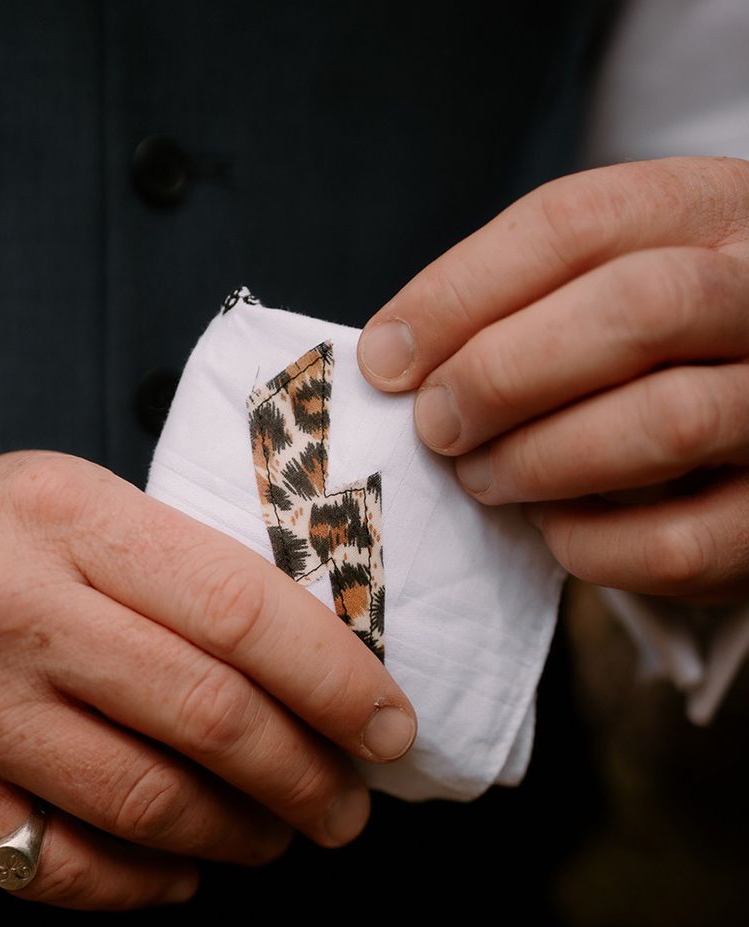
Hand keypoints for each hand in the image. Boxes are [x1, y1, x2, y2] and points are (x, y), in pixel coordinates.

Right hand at [0, 452, 415, 907]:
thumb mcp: (71, 506)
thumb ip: (179, 567)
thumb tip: (313, 656)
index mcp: (68, 516)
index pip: (240, 605)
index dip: (334, 677)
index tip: (389, 725)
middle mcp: (11, 608)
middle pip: (209, 714)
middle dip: (308, 775)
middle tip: (348, 802)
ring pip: (151, 803)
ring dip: (244, 833)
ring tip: (280, 833)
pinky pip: (71, 869)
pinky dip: (153, 882)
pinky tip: (188, 865)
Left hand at [357, 156, 748, 601]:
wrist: (745, 421)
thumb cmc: (643, 355)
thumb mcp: (594, 291)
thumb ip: (512, 305)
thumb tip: (391, 357)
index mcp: (709, 213)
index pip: (578, 220)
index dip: (460, 292)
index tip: (385, 358)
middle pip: (642, 306)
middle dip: (504, 374)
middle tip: (434, 424)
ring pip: (670, 421)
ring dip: (539, 460)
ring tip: (481, 477)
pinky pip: (681, 542)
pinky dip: (590, 544)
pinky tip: (552, 528)